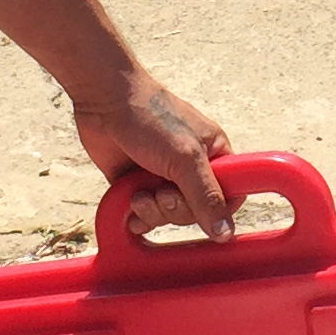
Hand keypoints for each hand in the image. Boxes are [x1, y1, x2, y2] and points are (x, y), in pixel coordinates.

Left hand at [76, 70, 232, 238]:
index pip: (229, 197)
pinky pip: (145, 216)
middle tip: (161, 193)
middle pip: (195, 213)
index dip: (216, 211)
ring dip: (152, 212)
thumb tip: (225, 234)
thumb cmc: (151, 117)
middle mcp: (191, 169)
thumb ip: (206, 197)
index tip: (199, 210)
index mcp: (214, 155)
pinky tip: (130, 202)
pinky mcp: (138, 184)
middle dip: (175, 209)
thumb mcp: (185, 158)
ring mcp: (164, 178)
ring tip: (139, 194)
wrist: (106, 101)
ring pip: (168, 217)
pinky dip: (137, 216)